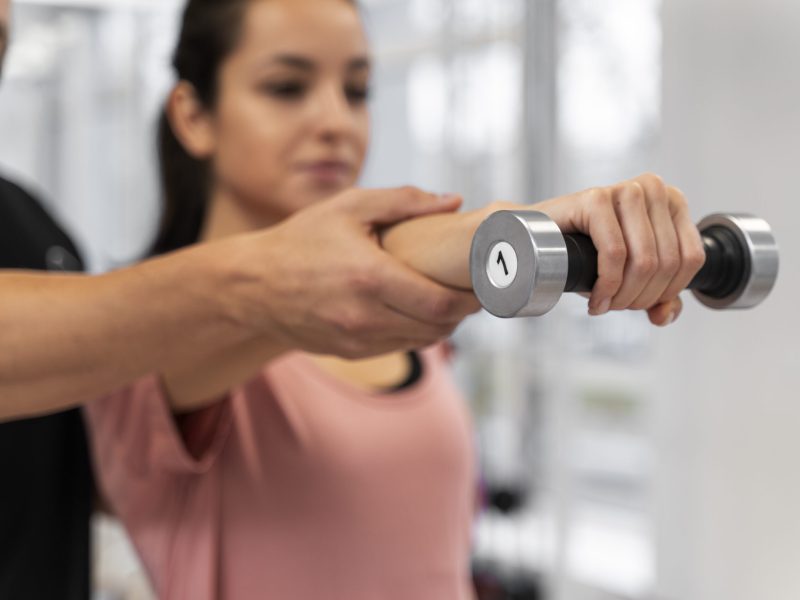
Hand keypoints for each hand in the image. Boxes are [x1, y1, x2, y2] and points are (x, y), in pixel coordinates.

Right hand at [227, 187, 479, 357]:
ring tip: (449, 299)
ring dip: (442, 323)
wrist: (253, 285)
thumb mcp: (348, 206)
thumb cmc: (301, 239)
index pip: (441, 303)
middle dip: (463, 310)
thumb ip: (404, 201)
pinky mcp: (350, 352)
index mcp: (370, 278)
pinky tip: (416, 311)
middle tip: (474, 290)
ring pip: (421, 341)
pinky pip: (398, 347)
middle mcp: (366, 316)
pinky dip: (416, 331)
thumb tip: (453, 202)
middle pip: (438, 327)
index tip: (486, 284)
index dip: (472, 298)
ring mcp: (357, 340)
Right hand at [531, 173, 705, 325]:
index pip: (691, 259)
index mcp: (673, 202)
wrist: (536, 240)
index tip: (640, 305)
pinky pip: (614, 254)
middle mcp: (653, 189)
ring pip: (644, 261)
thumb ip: (660, 297)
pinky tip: (594, 296)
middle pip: (666, 263)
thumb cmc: (585, 253)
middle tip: (615, 306)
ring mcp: (625, 190)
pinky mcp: (596, 198)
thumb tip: (666, 315)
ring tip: (604, 303)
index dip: (667, 293)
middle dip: (639, 298)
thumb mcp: (631, 277)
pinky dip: (606, 284)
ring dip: (622, 295)